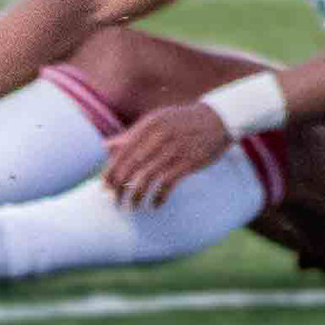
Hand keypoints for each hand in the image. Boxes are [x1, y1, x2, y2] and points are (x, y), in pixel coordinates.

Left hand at [101, 100, 230, 206]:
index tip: (105, 187)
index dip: (111, 172)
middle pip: (131, 166)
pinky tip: (154, 206)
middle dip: (119, 187)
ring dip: (136, 196)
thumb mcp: (156, 122)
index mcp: (149, 124)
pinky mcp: (189, 162)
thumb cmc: (182, 122)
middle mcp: (160, 135)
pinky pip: (167, 184)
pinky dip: (158, 197)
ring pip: (146, 178)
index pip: (122, 152)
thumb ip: (131, 135)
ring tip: (132, 207)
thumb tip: (104, 146)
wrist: (220, 118)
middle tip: (115, 201)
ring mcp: (175, 149)